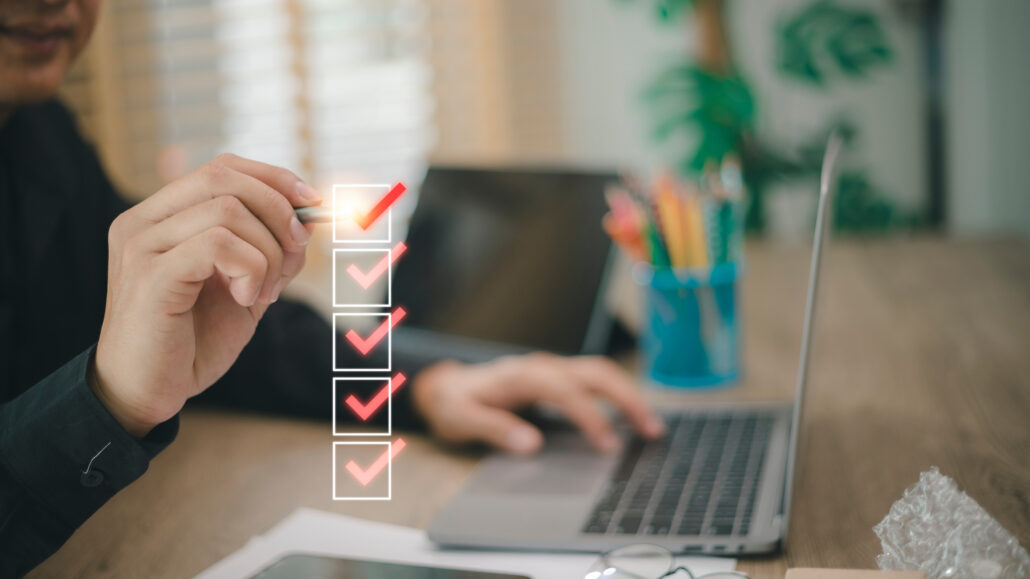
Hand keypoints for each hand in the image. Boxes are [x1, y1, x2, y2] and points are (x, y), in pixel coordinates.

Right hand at [90, 154, 321, 436]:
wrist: (144, 395)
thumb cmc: (190, 343)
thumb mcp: (244, 290)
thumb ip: (269, 253)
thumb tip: (307, 219)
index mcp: (160, 218)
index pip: (222, 168)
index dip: (273, 178)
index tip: (310, 203)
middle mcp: (142, 221)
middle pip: (225, 177)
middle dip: (277, 210)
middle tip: (296, 251)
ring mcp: (141, 245)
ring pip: (227, 211)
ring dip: (267, 252)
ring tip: (263, 292)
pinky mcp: (150, 275)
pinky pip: (217, 243)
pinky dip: (250, 268)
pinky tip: (246, 298)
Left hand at [412, 353, 665, 453]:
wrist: (447, 385)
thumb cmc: (455, 403)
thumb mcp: (462, 420)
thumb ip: (494, 430)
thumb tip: (531, 444)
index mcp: (521, 375)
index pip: (565, 390)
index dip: (590, 416)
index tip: (608, 444)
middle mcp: (542, 366)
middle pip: (595, 373)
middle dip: (627, 398)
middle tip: (651, 431)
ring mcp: (553, 368)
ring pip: (601, 373)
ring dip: (630, 395)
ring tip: (652, 427)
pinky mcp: (559, 376)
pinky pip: (595, 380)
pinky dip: (619, 395)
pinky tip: (633, 417)